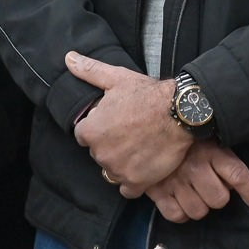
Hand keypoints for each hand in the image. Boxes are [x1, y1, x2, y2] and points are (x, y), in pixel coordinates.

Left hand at [68, 51, 189, 190]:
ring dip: (122, 163)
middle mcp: (101, 154)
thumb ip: (90, 71)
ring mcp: (118, 170)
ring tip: (140, 147)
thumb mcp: (117, 78)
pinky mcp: (136, 182)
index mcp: (91, 131)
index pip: (85, 136)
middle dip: (111, 145)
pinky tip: (143, 166)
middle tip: (131, 133)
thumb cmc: (148, 95)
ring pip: (113, 171)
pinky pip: (127, 189)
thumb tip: (69, 58)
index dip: (100, 128)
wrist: (180, 113)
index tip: (115, 123)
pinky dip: (134, 180)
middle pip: (100, 153)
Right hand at [134, 140, 248, 220]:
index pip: (237, 175)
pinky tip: (180, 201)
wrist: (147, 125)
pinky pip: (176, 215)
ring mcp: (175, 180)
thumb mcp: (207, 136)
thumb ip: (223, 156)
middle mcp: (195, 167)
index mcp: (211, 151)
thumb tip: (236, 183)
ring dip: (199, 206)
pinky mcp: (157, 191)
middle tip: (212, 188)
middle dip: (218, 197)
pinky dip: (180, 212)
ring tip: (194, 194)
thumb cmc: (182, 134)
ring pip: (199, 211)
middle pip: (219, 200)